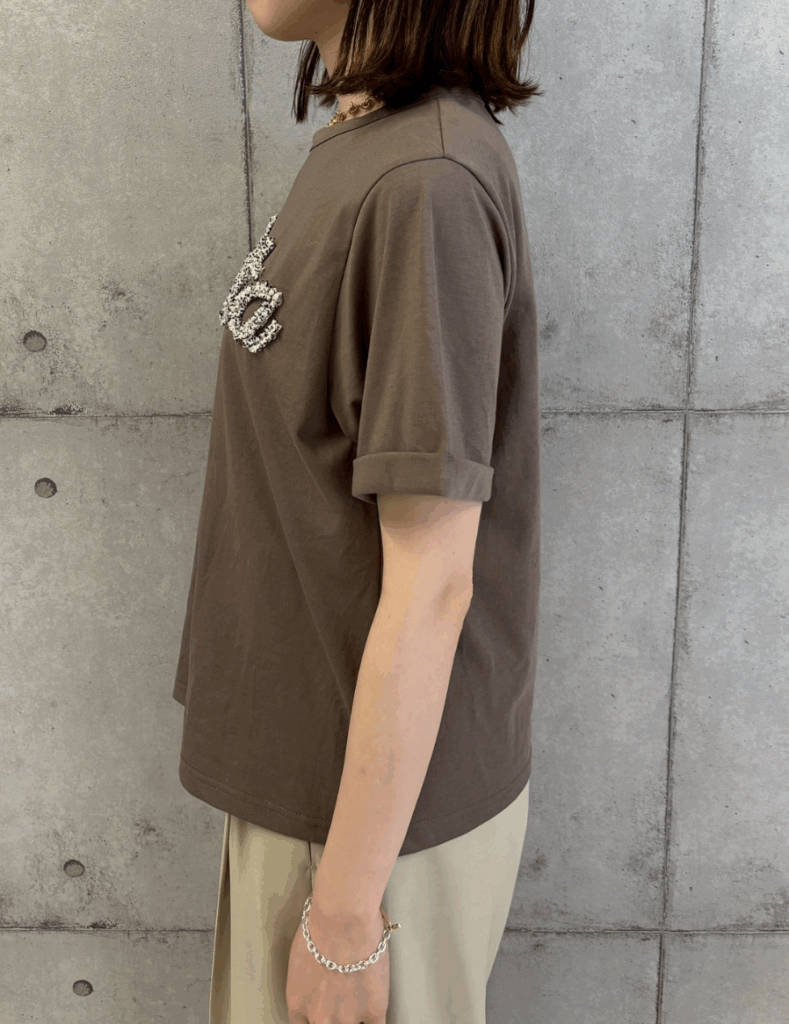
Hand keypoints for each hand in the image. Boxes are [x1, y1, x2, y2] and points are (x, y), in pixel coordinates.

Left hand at [285, 901, 389, 1023]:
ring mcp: (348, 1017)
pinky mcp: (374, 1011)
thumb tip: (318, 975)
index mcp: (298, 1003)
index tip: (323, 1010)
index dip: (314, 1018)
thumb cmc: (320, 926)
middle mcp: (320, 1016)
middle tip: (342, 1000)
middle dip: (334, 1016)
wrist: (344, 921)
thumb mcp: (301, 955)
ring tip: (361, 998)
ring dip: (356, 1015)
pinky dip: (376, 1020)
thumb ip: (308, 978)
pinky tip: (376, 1010)